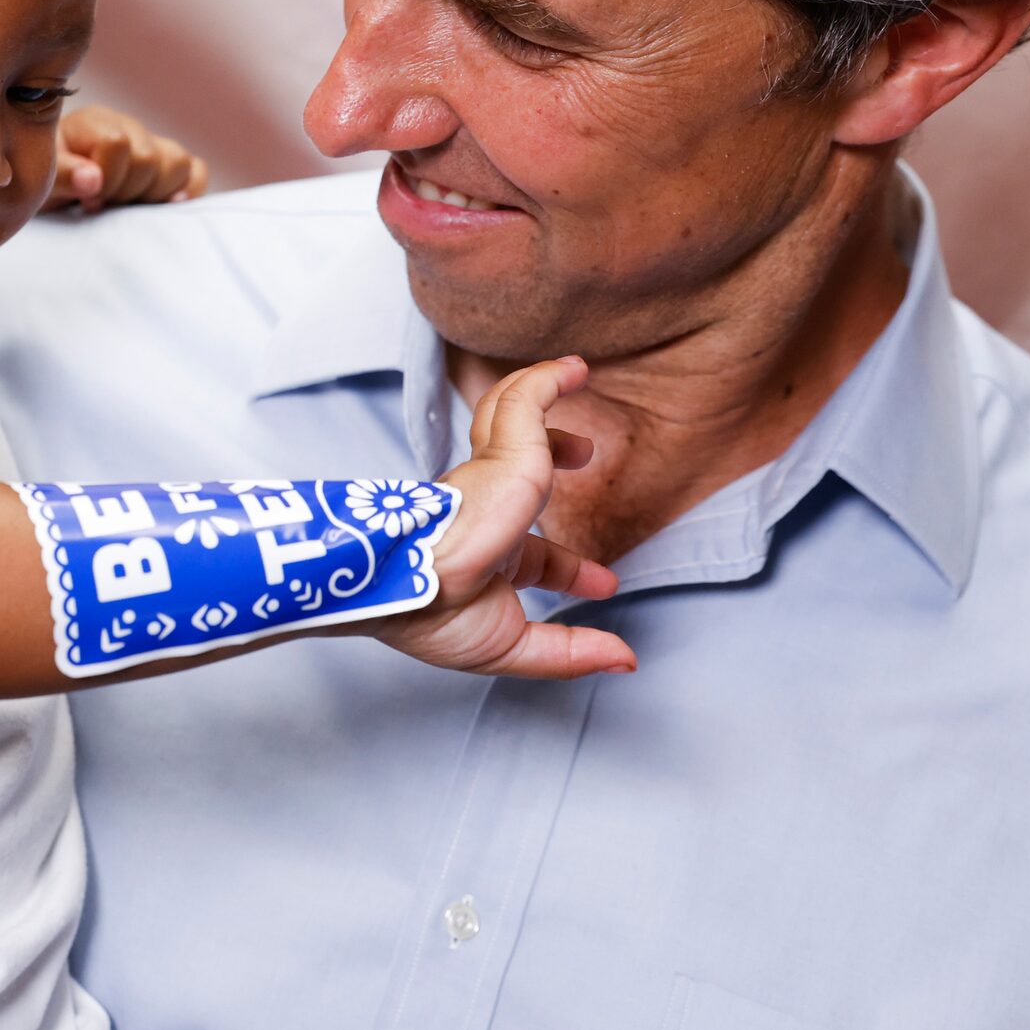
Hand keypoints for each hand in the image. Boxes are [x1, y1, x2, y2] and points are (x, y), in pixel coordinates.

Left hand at [48, 104, 211, 210]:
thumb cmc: (43, 181)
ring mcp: (152, 144)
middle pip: (150, 158)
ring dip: (152, 194)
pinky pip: (196, 172)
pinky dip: (187, 192)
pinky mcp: (168, 165)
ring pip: (179, 162)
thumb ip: (65, 175)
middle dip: (125, 192)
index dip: (107, 178)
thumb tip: (93, 179)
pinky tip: (161, 206)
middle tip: (102, 205)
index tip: (87, 199)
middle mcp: (128, 126)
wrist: (47, 185)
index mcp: (95, 122)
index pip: (119, 144)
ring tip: (124, 205)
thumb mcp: (41, 179)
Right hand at [377, 359, 636, 680]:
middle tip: (583, 453)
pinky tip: (573, 367)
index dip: (568, 568)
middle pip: (514, 463)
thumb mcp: (513, 646)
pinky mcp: (503, 451)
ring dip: (535, 395)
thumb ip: (570, 652)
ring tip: (572, 375)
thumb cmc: (433, 616)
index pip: (530, 554)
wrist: (404, 581)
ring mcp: (487, 475)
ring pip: (507, 417)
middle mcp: (480, 506)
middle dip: (553, 454)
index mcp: (478, 554)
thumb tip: (625, 661)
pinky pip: (523, 400)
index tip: (602, 583)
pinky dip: (546, 378)